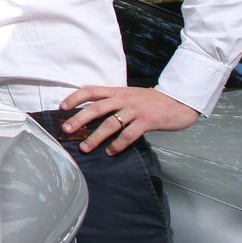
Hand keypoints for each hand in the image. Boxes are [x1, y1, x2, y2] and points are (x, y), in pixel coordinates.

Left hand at [59, 86, 200, 155]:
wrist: (180, 100)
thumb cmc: (152, 101)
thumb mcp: (130, 96)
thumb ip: (113, 102)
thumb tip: (91, 114)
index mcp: (117, 92)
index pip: (91, 90)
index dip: (75, 97)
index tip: (62, 107)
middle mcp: (124, 99)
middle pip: (96, 108)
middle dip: (79, 119)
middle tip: (66, 130)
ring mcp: (135, 110)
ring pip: (110, 123)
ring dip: (96, 137)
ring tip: (85, 148)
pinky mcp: (147, 121)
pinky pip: (129, 134)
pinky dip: (118, 144)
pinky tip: (111, 152)